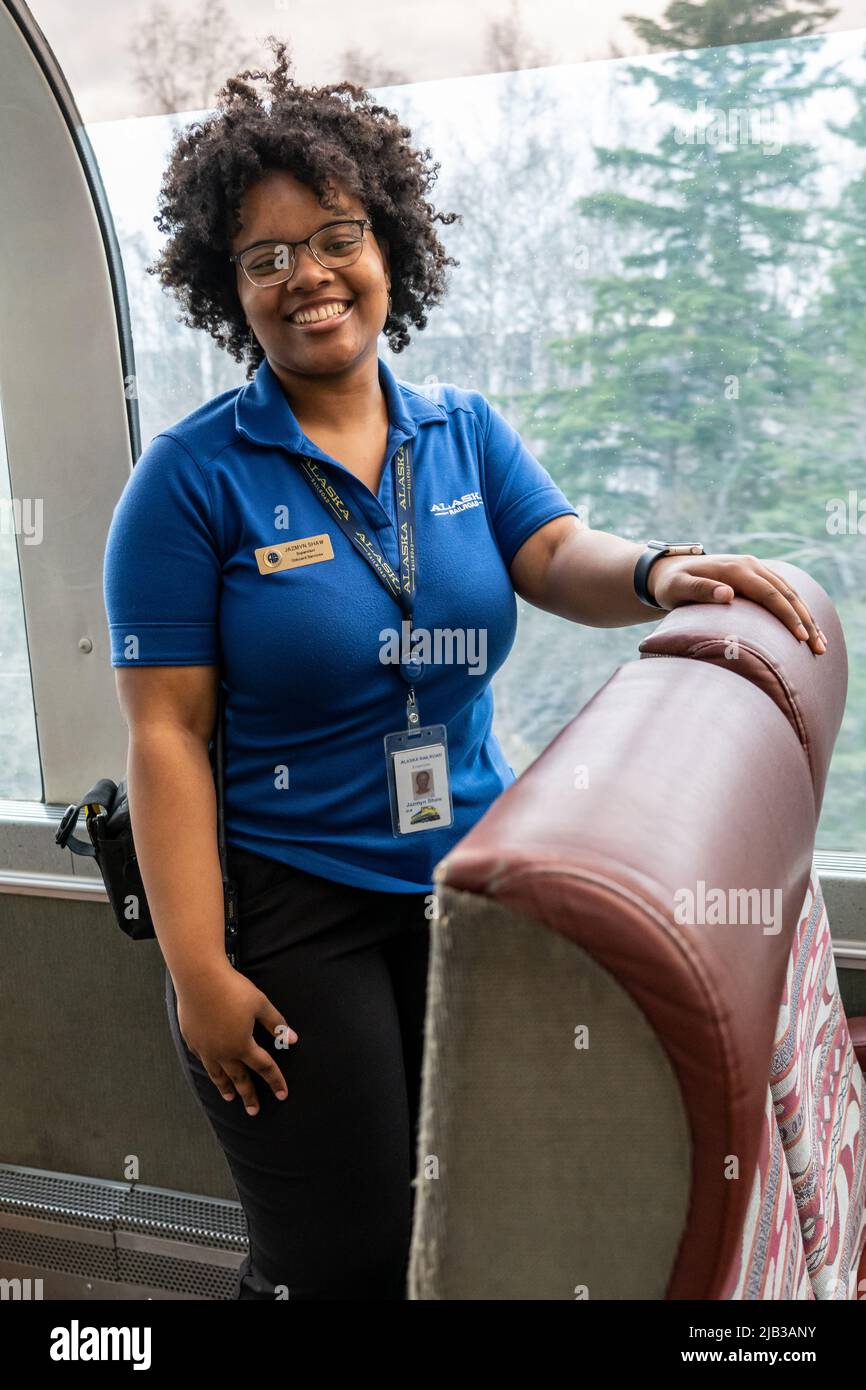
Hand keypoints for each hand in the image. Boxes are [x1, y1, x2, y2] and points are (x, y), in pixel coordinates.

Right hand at [175, 964, 297, 1115]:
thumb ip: (275, 1024)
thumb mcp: (260, 1004)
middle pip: (239, 1078)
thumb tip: (292, 1040)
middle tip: (254, 1111)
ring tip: (230, 1098)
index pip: (264, 1067)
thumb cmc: (232, 989)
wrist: (198, 978)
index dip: (275, 1081)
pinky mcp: (191, 1039)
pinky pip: (202, 1060)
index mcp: (242, 1045)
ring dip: (225, 1087)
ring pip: (217, 1074)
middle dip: (248, 1095)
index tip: (282, 1095)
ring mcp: (205, 1048)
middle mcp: (223, 1051)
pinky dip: (209, 1068)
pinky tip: (211, 1069)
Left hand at [647, 552, 827, 654]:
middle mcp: (750, 566)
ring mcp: (755, 569)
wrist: (668, 570)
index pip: (769, 593)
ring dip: (807, 618)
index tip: (800, 636)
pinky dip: (798, 610)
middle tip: (819, 648)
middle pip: (786, 594)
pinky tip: (809, 628)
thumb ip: (700, 590)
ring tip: (821, 643)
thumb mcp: (677, 588)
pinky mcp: (756, 577)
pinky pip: (783, 592)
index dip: (786, 615)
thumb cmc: (671, 585)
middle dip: (805, 621)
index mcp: (736, 569)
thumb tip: (728, 593)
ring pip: (790, 593)